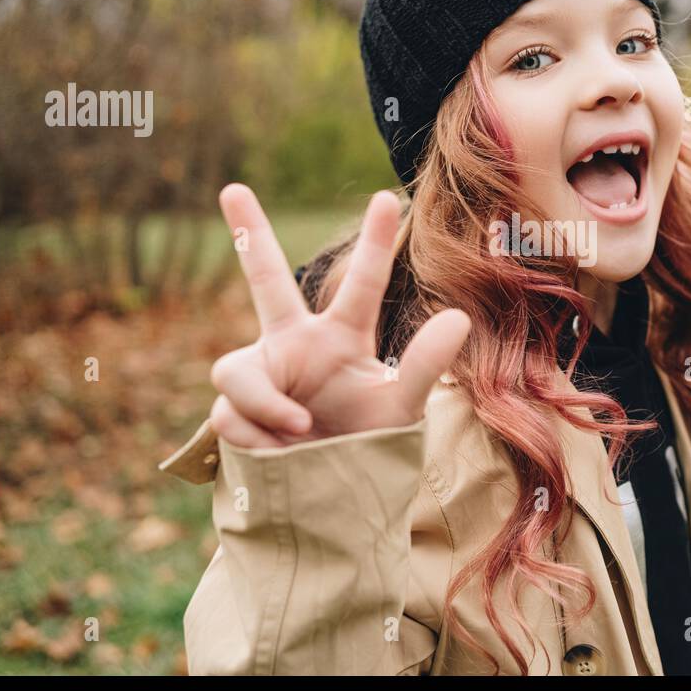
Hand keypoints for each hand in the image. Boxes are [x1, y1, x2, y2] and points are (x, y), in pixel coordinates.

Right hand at [207, 186, 470, 449]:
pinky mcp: (233, 410)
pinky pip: (232, 413)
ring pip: (235, 371)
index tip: (389, 197)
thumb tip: (458, 316)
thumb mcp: (401, 409)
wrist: (332, 502)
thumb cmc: (369, 447)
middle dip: (248, 234)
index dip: (373, 243)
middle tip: (233, 188)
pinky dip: (260, 436)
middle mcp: (295, 345)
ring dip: (267, 404)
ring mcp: (261, 376)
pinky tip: (282, 454)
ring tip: (301, 431)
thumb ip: (423, 364)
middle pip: (266, 282)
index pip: (359, 285)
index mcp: (342, 338)